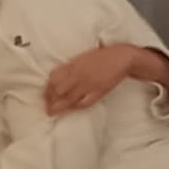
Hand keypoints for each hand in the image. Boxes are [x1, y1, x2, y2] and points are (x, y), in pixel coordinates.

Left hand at [45, 43, 168, 114]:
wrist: (123, 57)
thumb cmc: (103, 56)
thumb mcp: (83, 57)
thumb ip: (71, 66)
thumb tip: (57, 76)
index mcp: (74, 64)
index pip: (54, 77)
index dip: (47, 87)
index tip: (44, 93)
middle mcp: (79, 74)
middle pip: (58, 89)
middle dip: (49, 99)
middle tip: (46, 105)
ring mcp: (88, 84)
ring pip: (68, 98)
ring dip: (58, 107)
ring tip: (52, 112)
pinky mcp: (98, 92)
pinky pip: (83, 103)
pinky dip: (74, 108)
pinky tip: (69, 111)